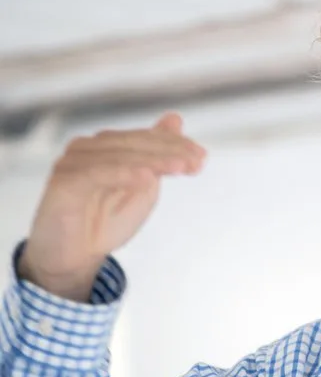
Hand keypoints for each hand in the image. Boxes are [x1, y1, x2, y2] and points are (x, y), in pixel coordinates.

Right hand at [17, 112, 205, 301]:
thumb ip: (157, 155)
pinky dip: (123, 173)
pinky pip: (95, 174)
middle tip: (197, 161)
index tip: (202, 157)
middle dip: (170, 151)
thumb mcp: (143, 187)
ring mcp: (72, 163)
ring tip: (180, 167)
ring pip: (118, 155)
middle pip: (134, 143)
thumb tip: (175, 118)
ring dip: (152, 161)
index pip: (146, 138)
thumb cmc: (106, 221)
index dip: (176, 145)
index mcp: (107, 146)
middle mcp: (87, 148)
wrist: (74, 258)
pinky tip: (147, 178)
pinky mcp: (62, 183)